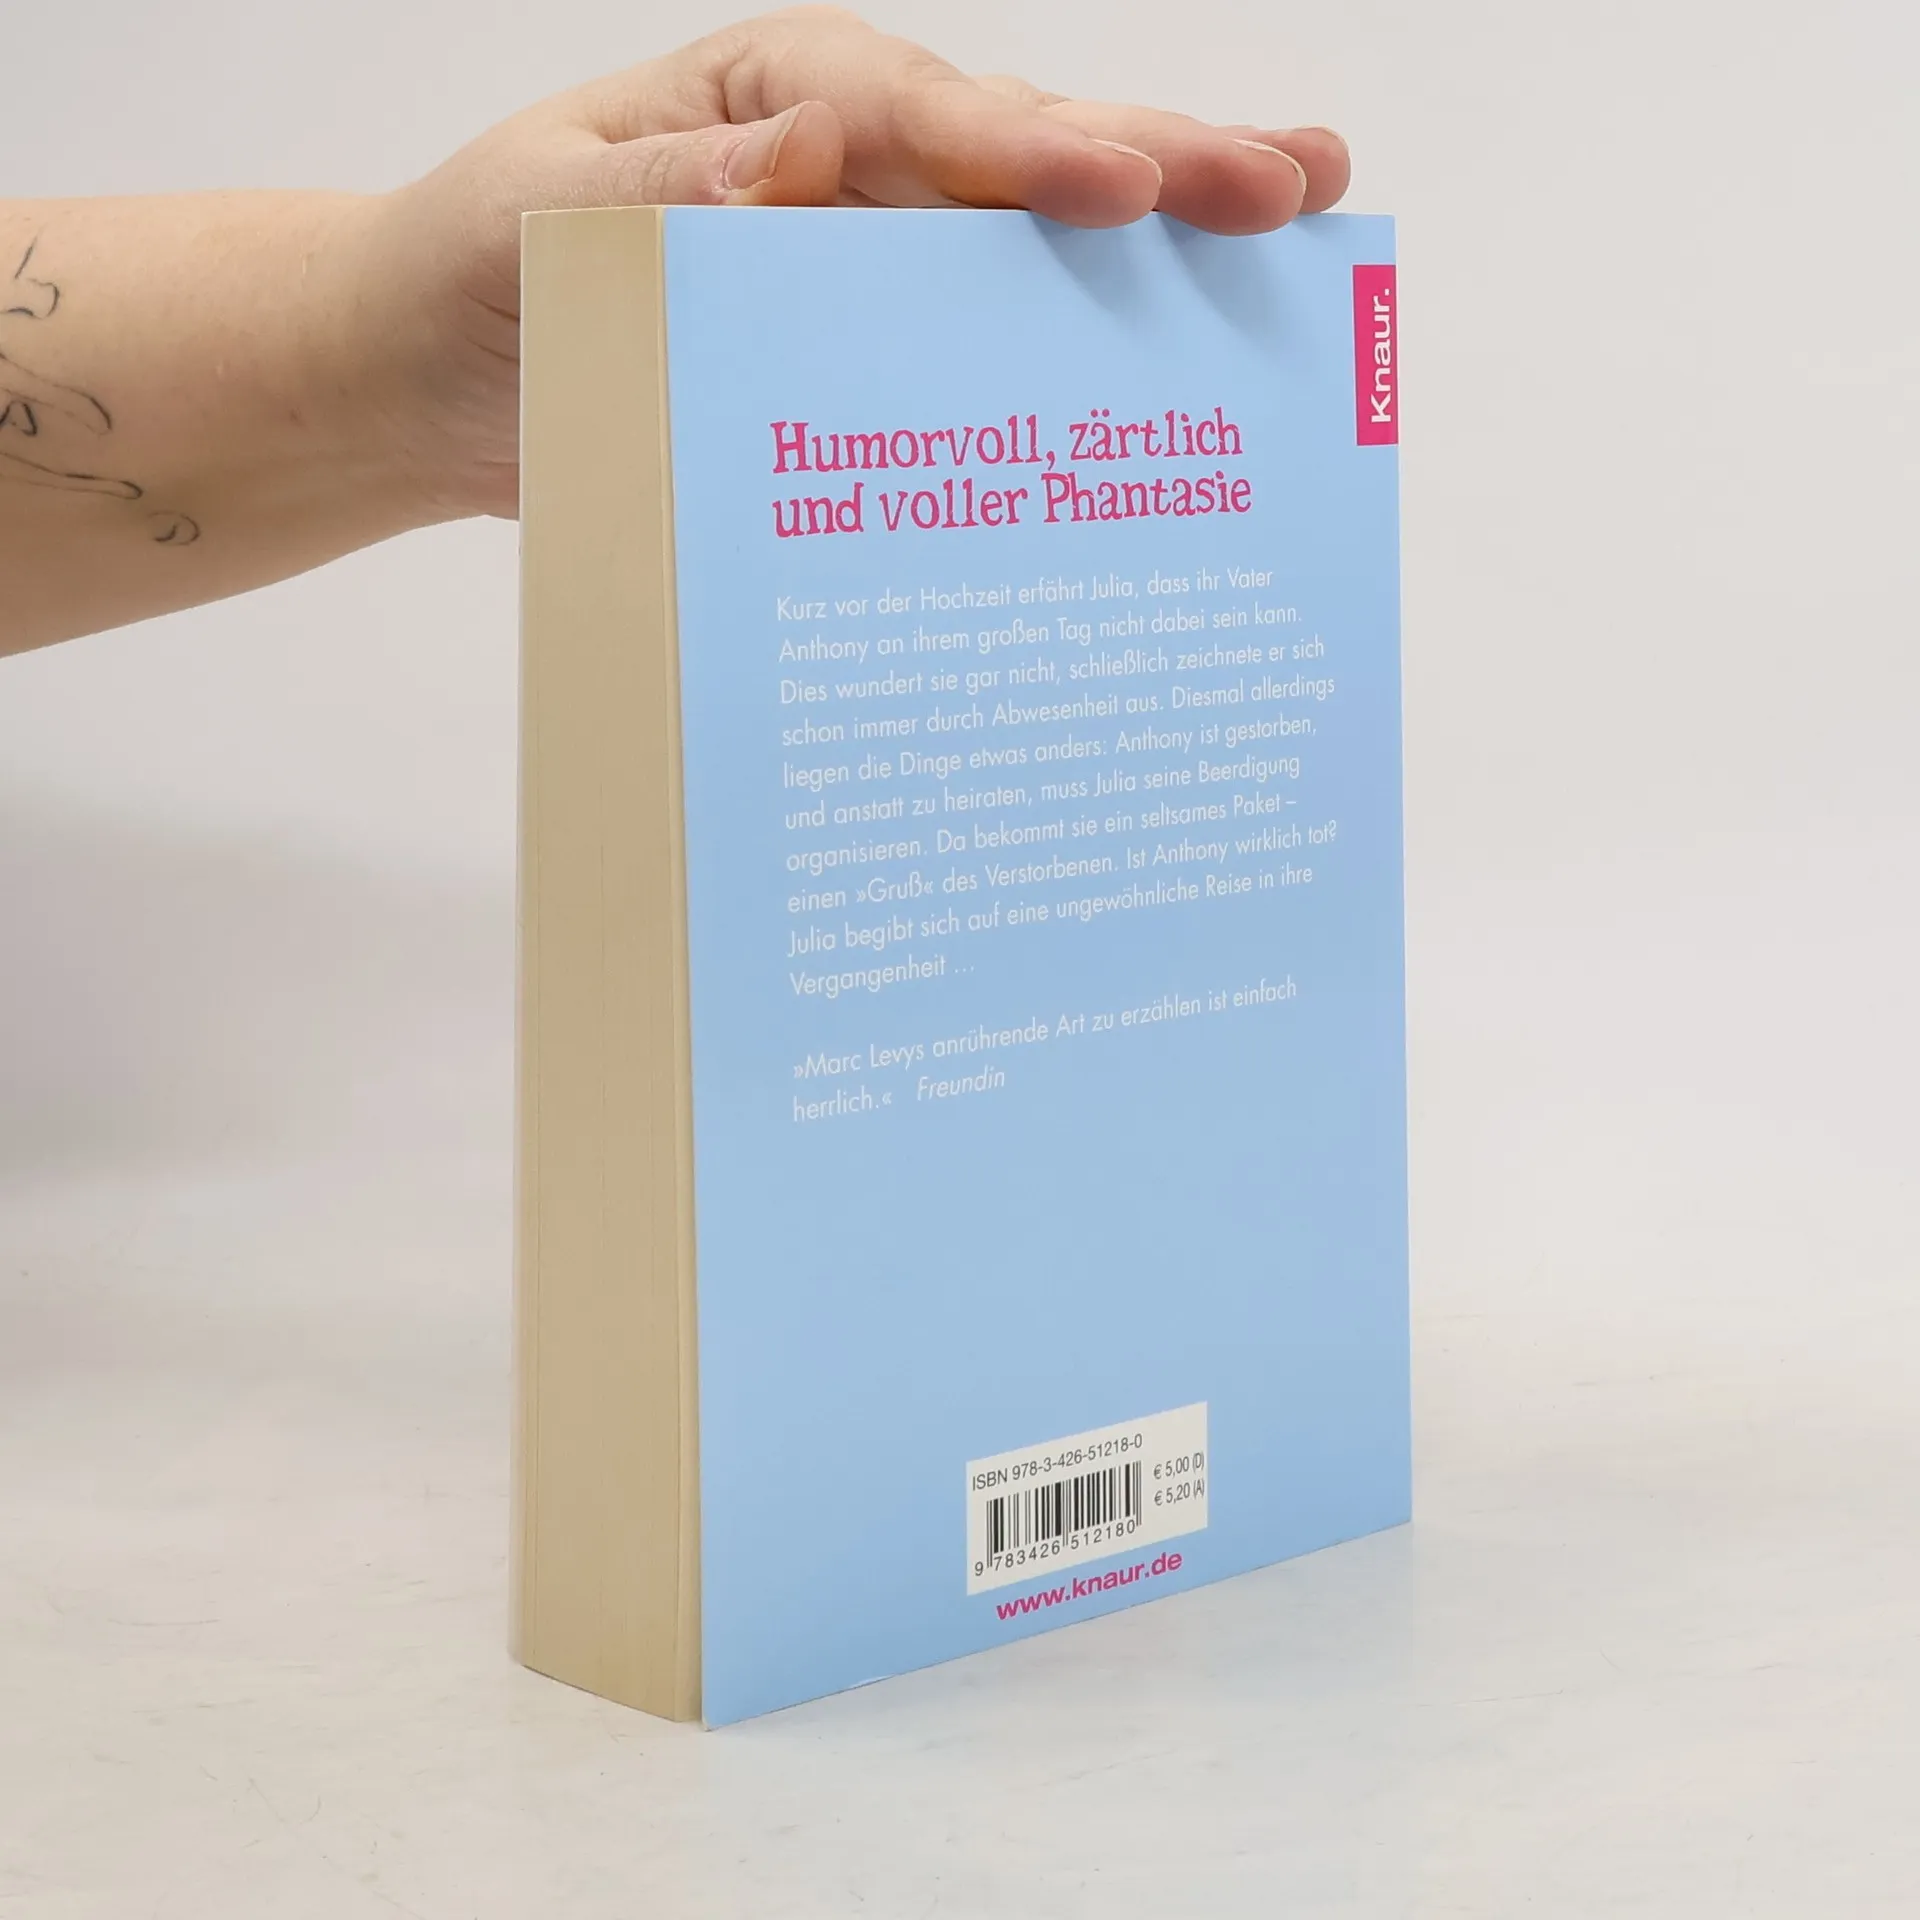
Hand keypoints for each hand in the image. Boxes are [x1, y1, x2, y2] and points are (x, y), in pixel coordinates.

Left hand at [342, 6, 1349, 520]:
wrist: (440, 384)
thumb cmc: (476, 273)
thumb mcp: (540, 222)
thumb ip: (664, 192)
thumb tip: (813, 150)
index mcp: (771, 93)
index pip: (920, 115)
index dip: (1029, 151)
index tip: (1125, 189)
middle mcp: (846, 159)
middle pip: (1022, 155)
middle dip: (1160, 166)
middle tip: (1293, 182)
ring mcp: (872, 254)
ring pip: (1034, 241)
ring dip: (1161, 240)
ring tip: (1294, 227)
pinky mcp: (873, 347)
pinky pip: (986, 342)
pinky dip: (1081, 350)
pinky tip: (1176, 359)